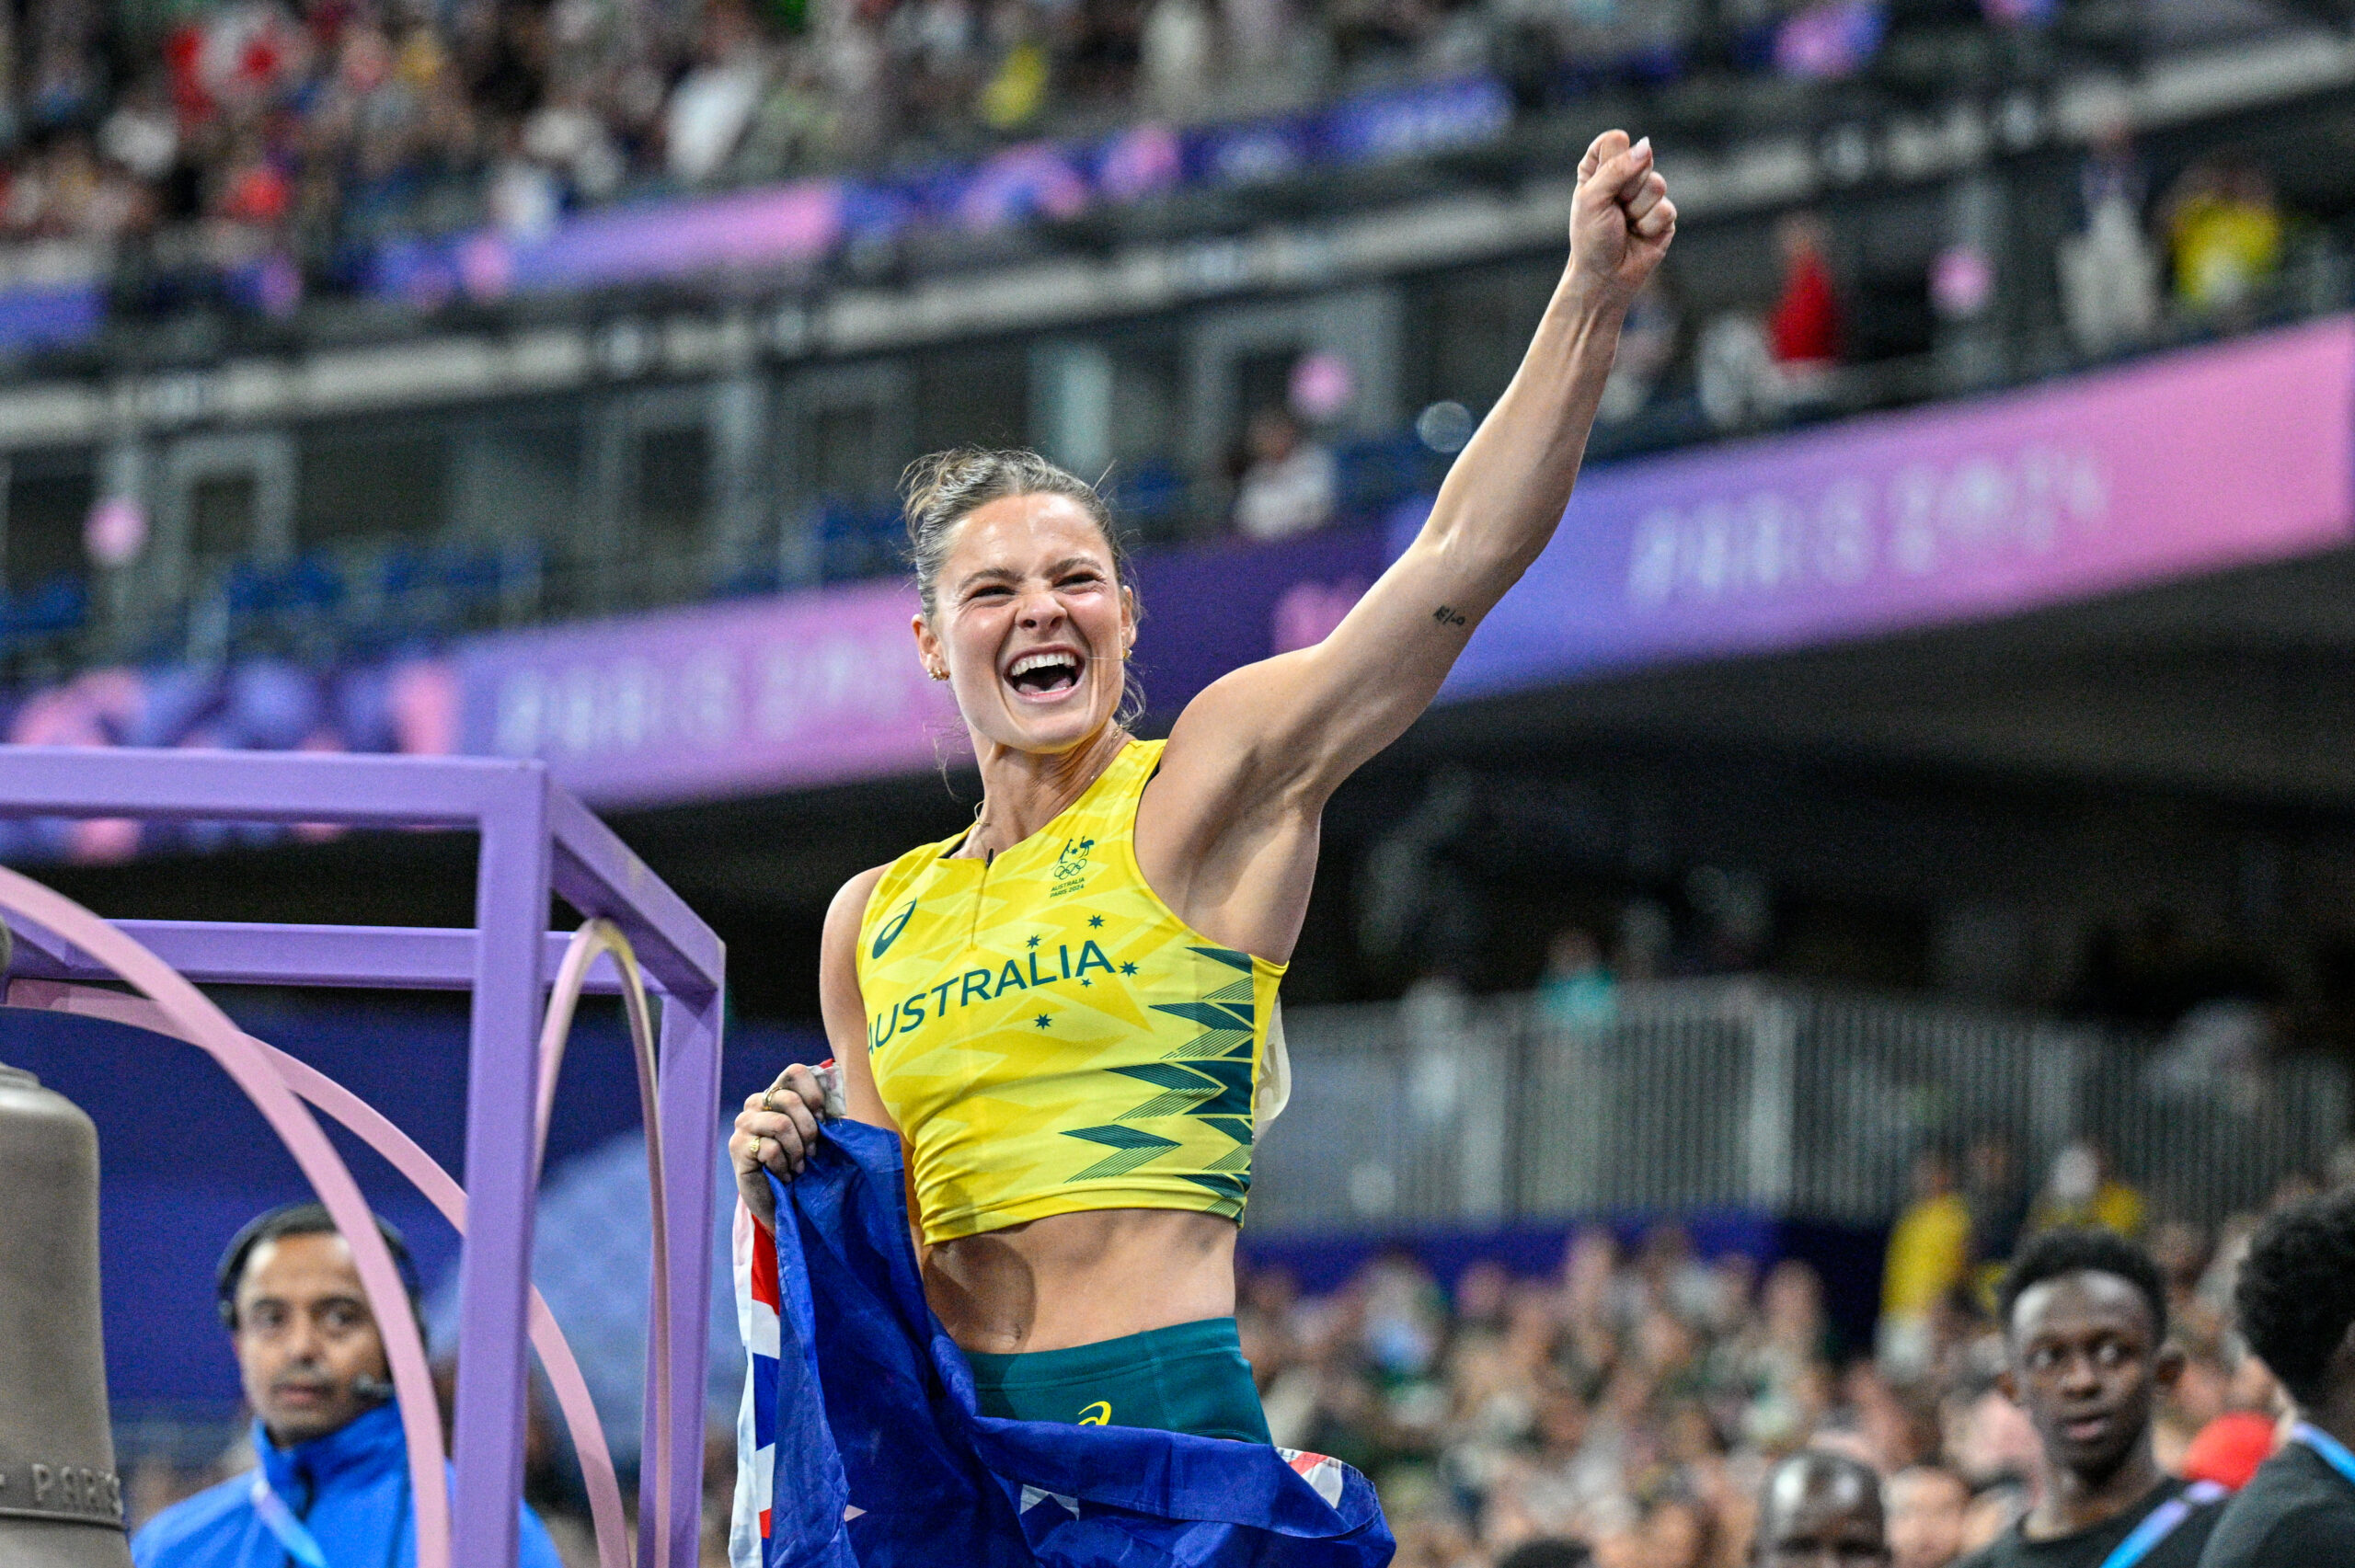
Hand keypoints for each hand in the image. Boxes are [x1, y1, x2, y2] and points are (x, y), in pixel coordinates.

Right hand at [729, 1063, 827, 1232]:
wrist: (782, 1202)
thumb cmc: (801, 1163)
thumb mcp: (817, 1135)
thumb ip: (822, 1111)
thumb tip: (834, 1084)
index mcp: (776, 1094)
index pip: (794, 1072)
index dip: (814, 1094)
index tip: (823, 1121)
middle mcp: (756, 1103)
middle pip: (790, 1098)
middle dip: (809, 1130)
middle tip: (811, 1153)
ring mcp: (744, 1123)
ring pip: (781, 1124)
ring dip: (796, 1151)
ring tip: (797, 1167)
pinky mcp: (737, 1146)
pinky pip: (770, 1148)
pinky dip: (783, 1166)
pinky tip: (782, 1175)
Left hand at [1568, 129, 1675, 306]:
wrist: (1604, 277)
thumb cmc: (1591, 238)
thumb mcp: (1592, 199)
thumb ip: (1617, 169)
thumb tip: (1646, 146)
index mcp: (1601, 168)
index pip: (1614, 139)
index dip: (1612, 158)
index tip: (1599, 182)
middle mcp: (1626, 177)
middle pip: (1641, 158)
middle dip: (1626, 187)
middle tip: (1614, 209)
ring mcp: (1647, 195)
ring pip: (1657, 184)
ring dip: (1638, 210)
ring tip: (1626, 224)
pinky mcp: (1664, 216)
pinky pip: (1666, 209)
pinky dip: (1649, 226)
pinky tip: (1639, 235)